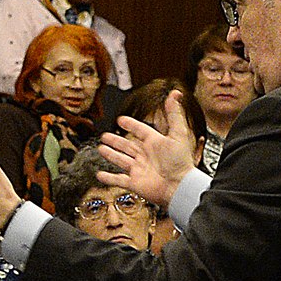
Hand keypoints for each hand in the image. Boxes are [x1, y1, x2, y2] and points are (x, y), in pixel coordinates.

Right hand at [95, 91, 198, 210]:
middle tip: (105, 135)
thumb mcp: (178, 133)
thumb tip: (175, 94)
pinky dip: (108, 178)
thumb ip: (174, 114)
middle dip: (115, 140)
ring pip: (120, 160)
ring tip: (100, 149)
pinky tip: (100, 174)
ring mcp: (138, 169)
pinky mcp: (134, 182)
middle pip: (126, 145)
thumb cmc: (180, 162)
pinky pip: (118, 180)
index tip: (121, 120)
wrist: (178, 186)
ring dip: (110, 154)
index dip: (131, 125)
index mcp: (154, 143)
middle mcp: (145, 156)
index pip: (140, 131)